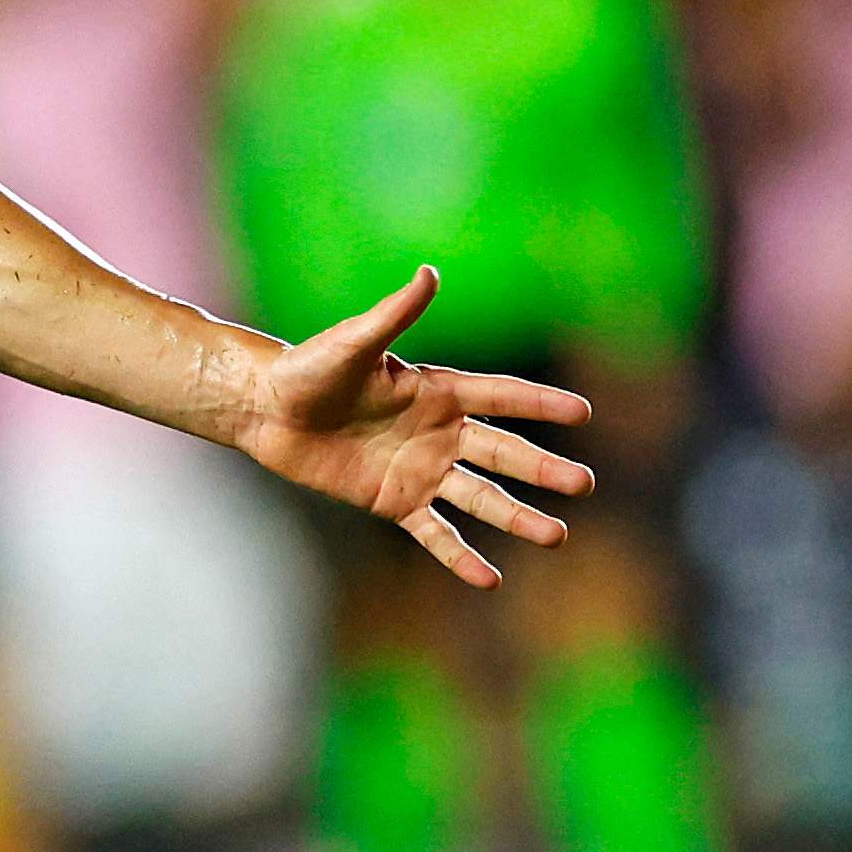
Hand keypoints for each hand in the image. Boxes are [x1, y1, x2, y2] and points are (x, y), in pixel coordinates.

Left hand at [233, 267, 596, 587]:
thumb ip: (395, 315)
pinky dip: (460, 557)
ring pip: (479, 498)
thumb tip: (429, 273)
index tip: (582, 412)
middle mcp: (439, 432)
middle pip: (502, 453)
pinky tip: (490, 578)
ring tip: (556, 536)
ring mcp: (420, 470)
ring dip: (517, 516)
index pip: (501, 398)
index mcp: (437, 390)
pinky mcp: (395, 502)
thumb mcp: (353, 343)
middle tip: (583, 485)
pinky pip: (434, 534)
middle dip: (543, 470)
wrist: (267, 411)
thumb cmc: (308, 369)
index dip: (540, 404)